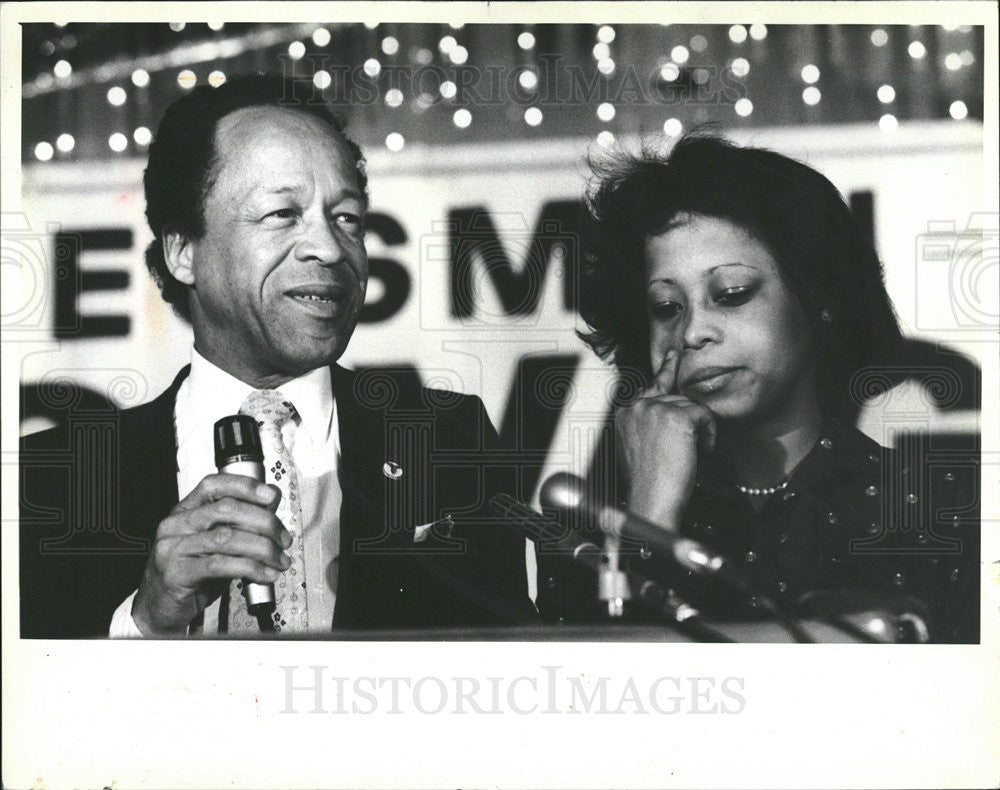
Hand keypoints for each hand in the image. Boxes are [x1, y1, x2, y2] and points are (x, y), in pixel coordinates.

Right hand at [131, 474, 292, 634]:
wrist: (159, 607)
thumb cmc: (190, 572)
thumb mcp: (216, 543)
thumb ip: (239, 522)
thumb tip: (271, 500)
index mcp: (184, 511)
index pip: (214, 485)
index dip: (245, 486)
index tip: (270, 497)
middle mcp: (176, 525)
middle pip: (226, 509)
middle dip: (264, 522)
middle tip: (283, 539)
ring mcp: (174, 548)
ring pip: (227, 537)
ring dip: (263, 549)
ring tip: (279, 559)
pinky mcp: (177, 573)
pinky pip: (221, 565)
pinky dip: (251, 568)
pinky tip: (265, 574)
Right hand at [615, 349, 716, 528]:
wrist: (651, 501)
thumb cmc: (648, 482)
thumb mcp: (640, 447)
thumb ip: (648, 425)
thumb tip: (671, 414)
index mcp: (626, 413)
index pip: (651, 386)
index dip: (666, 370)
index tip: (673, 354)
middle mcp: (637, 406)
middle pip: (677, 399)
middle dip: (689, 422)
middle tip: (689, 447)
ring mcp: (655, 408)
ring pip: (693, 407)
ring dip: (698, 432)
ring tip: (690, 455)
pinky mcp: (677, 416)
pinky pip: (705, 416)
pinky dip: (709, 436)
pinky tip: (699, 452)